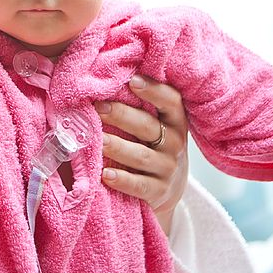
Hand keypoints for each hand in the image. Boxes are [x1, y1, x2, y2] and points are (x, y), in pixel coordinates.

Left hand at [96, 75, 188, 234]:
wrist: (166, 191)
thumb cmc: (151, 148)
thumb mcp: (154, 127)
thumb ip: (139, 108)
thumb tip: (102, 83)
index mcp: (174, 121)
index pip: (170, 101)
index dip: (154, 90)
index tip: (132, 80)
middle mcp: (175, 143)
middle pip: (148, 126)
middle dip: (122, 115)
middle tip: (98, 106)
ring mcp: (168, 169)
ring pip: (141, 156)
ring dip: (118, 147)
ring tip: (98, 140)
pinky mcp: (159, 192)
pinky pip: (139, 185)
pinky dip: (122, 180)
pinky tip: (105, 174)